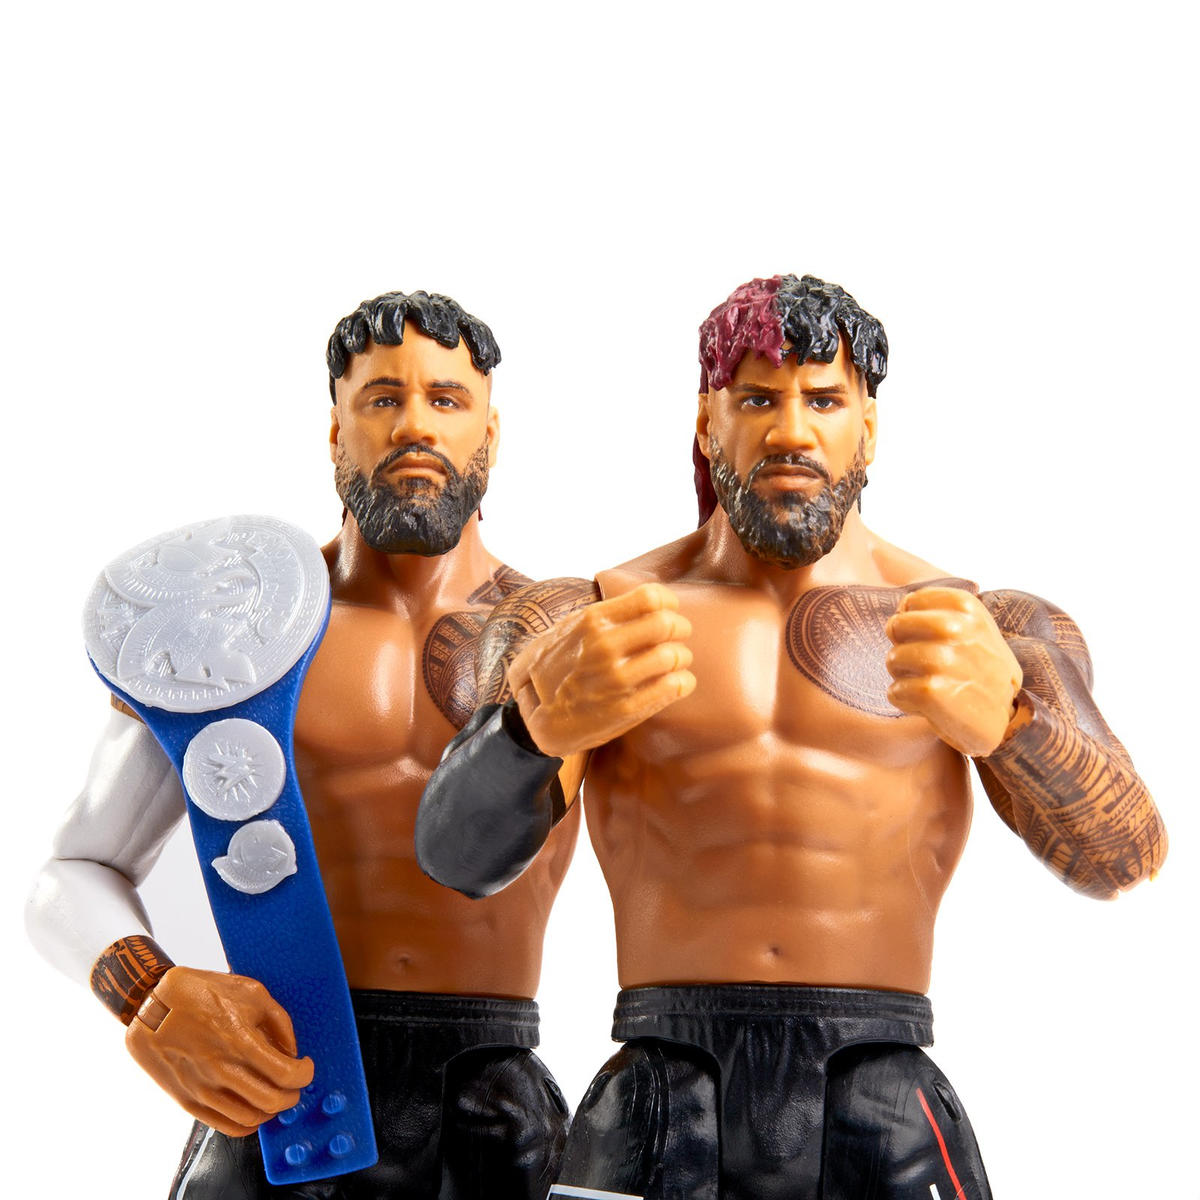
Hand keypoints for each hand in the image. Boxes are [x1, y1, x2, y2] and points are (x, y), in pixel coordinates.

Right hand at [125, 966, 313, 1136]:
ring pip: (250, 1119)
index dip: (305, 1074)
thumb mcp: (251, 992)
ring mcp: (202, 1089)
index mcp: (240, 1040)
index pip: (286, 1074)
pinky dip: (246, 1122)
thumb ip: (279, 1023)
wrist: (151, 1004)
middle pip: (272, 1102)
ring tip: (273, 1094)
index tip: (305, 1067)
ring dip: (270, 1111)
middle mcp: (221, 1070)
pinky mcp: (187, 1101)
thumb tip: (292, 1051)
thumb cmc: (202, 992)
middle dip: (292, 1095)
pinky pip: (224, 1126)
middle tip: (294, 1084)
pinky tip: (252, 1106)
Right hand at [507, 582, 695, 756]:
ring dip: (681, 657)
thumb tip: (648, 599)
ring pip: (674, 655)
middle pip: (667, 624)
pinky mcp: (627, 708)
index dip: (668, 602)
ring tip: (675, 662)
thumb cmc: (557, 669)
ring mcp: (616, 678)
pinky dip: (683, 682)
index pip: (650, 597)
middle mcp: (604, 646)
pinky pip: (675, 686)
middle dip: (680, 628)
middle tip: (677, 636)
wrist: (538, 719)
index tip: (667, 611)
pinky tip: (676, 683)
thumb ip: (604, 614)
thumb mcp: (569, 630)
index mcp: (592, 621)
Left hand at [885, 586, 1022, 756]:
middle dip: (900, 646)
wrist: (1005, 720)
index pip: (912, 601)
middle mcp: (959, 630)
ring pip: (894, 658)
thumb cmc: (979, 669)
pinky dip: (902, 699)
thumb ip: (940, 609)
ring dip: (901, 675)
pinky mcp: (933, 693)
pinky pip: (895, 690)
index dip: (911, 621)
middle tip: (919, 663)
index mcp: (968, 609)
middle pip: (897, 626)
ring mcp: (947, 662)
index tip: (927, 638)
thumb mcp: (975, 628)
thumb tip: (893, 593)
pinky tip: (924, 704)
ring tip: (924, 683)